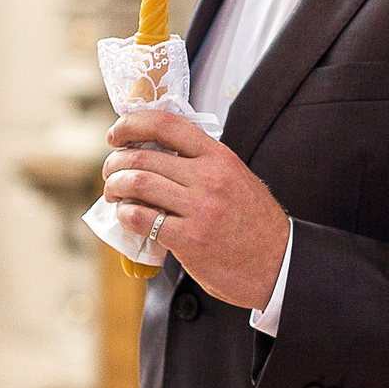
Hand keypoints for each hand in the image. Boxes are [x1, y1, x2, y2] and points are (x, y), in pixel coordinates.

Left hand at [104, 109, 289, 310]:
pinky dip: (125, 215)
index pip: (167, 124)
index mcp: (220, 158)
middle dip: (115, 163)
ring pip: (137, 184)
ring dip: (114, 187)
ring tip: (113, 195)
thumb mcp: (237, 179)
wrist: (278, 263)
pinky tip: (127, 217)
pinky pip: (141, 218)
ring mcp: (200, 209)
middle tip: (110, 173)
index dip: (132, 124)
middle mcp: (210, 178)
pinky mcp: (189, 239)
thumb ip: (203, 164)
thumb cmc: (254, 223)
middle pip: (144, 157)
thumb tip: (157, 153)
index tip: (115, 135)